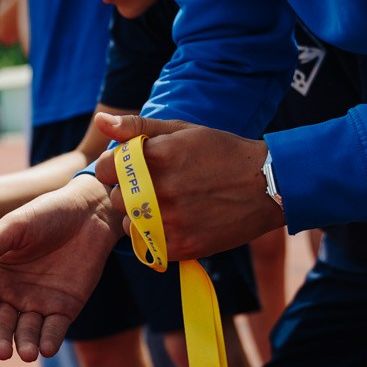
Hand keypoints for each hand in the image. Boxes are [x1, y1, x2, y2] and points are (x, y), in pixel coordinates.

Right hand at [0, 176, 121, 360]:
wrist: (88, 213)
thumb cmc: (45, 214)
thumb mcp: (13, 225)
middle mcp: (12, 296)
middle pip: (1, 325)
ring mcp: (38, 305)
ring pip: (27, 332)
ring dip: (25, 344)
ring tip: (27, 353)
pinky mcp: (64, 310)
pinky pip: (55, 329)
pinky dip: (50, 340)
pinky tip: (46, 348)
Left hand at [91, 114, 284, 258]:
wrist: (266, 184)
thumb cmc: (221, 152)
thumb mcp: (181, 130)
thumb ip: (136, 127)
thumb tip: (100, 120)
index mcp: (156, 157)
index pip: (104, 169)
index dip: (115, 168)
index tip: (130, 169)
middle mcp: (160, 190)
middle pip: (115, 199)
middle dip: (128, 193)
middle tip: (156, 187)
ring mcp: (170, 220)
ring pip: (128, 225)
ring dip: (139, 217)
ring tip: (167, 205)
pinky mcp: (182, 246)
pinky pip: (148, 245)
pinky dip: (157, 235)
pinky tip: (177, 221)